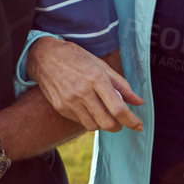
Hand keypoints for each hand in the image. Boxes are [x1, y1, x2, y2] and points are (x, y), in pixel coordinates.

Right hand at [28, 38, 143, 131]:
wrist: (45, 56)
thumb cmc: (76, 58)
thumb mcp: (102, 66)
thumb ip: (122, 85)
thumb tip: (139, 102)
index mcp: (97, 78)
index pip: (118, 108)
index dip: (131, 121)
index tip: (138, 126)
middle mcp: (83, 92)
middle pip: (107, 122)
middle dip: (118, 126)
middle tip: (121, 122)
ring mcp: (70, 101)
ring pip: (93, 126)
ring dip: (102, 124)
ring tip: (104, 114)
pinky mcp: (60, 107)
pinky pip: (80, 121)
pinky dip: (89, 119)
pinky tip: (89, 109)